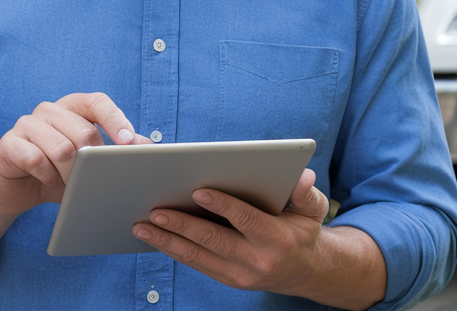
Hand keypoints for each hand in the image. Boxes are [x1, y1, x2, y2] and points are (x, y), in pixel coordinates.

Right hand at [0, 92, 148, 216]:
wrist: (19, 190)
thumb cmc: (60, 171)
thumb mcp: (91, 160)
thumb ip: (117, 149)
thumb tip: (150, 147)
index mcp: (72, 107)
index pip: (97, 102)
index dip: (115, 120)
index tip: (129, 143)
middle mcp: (49, 110)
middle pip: (83, 130)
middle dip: (94, 160)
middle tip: (97, 178)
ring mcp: (26, 124)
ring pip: (61, 147)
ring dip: (71, 173)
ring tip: (72, 185)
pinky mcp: (9, 143)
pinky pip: (35, 158)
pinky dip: (47, 176)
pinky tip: (48, 181)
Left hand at [132, 169, 386, 307]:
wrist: (306, 271)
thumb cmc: (304, 231)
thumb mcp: (314, 210)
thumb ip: (307, 193)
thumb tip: (304, 176)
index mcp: (277, 238)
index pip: (245, 219)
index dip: (222, 206)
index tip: (198, 191)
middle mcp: (257, 260)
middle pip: (213, 241)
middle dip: (182, 225)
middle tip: (155, 210)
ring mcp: (240, 274)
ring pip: (198, 257)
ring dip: (167, 241)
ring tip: (142, 226)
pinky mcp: (228, 280)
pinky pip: (197, 264)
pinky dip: (174, 250)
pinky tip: (156, 237)